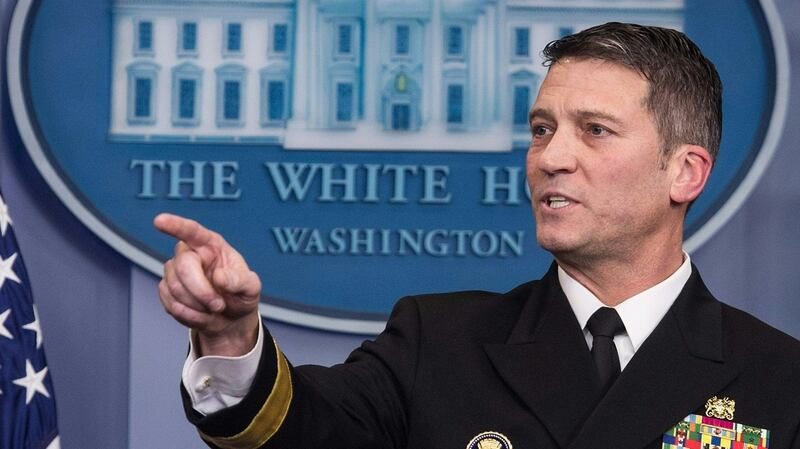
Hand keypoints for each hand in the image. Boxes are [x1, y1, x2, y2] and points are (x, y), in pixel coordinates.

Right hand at [154, 213, 261, 356]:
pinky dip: (189, 315)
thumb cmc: (241, 295)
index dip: (175, 225)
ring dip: (198, 306)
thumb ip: (240, 280)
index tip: (159, 220)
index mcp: (211, 245)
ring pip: (175, 288)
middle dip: (201, 291)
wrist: (230, 318)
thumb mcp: (251, 288)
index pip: (191, 231)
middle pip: (183, 267)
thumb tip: (219, 276)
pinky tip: (202, 314)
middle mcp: (190, 254)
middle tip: (218, 305)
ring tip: (214, 308)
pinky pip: (170, 304)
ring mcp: (175, 272)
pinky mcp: (166, 290)